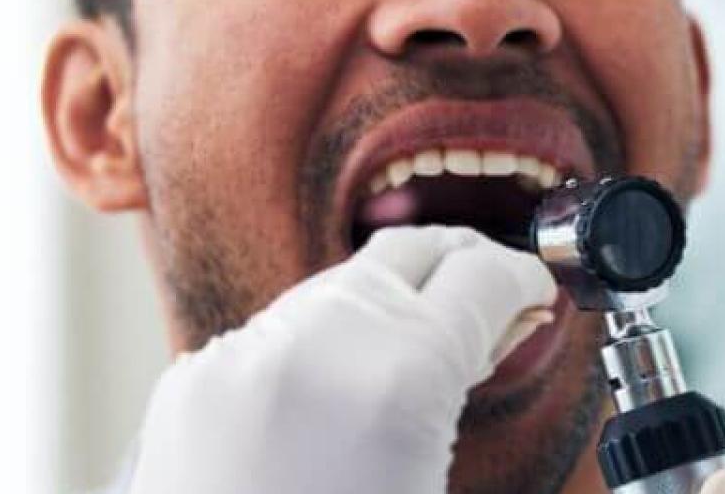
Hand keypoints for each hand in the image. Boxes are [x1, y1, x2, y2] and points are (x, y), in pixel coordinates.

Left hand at [126, 226, 557, 493]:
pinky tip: (329, 402)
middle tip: (488, 303)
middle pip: (409, 253)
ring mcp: (245, 355)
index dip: (521, 281)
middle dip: (456, 270)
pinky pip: (268, 337)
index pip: (482, 275)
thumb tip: (496, 331)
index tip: (532, 295)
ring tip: (408, 364)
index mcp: (401, 379)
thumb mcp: (431, 481)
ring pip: (334, 287)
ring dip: (381, 310)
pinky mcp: (192, 380)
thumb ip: (462, 396)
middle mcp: (319, 345)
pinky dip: (310, 352)